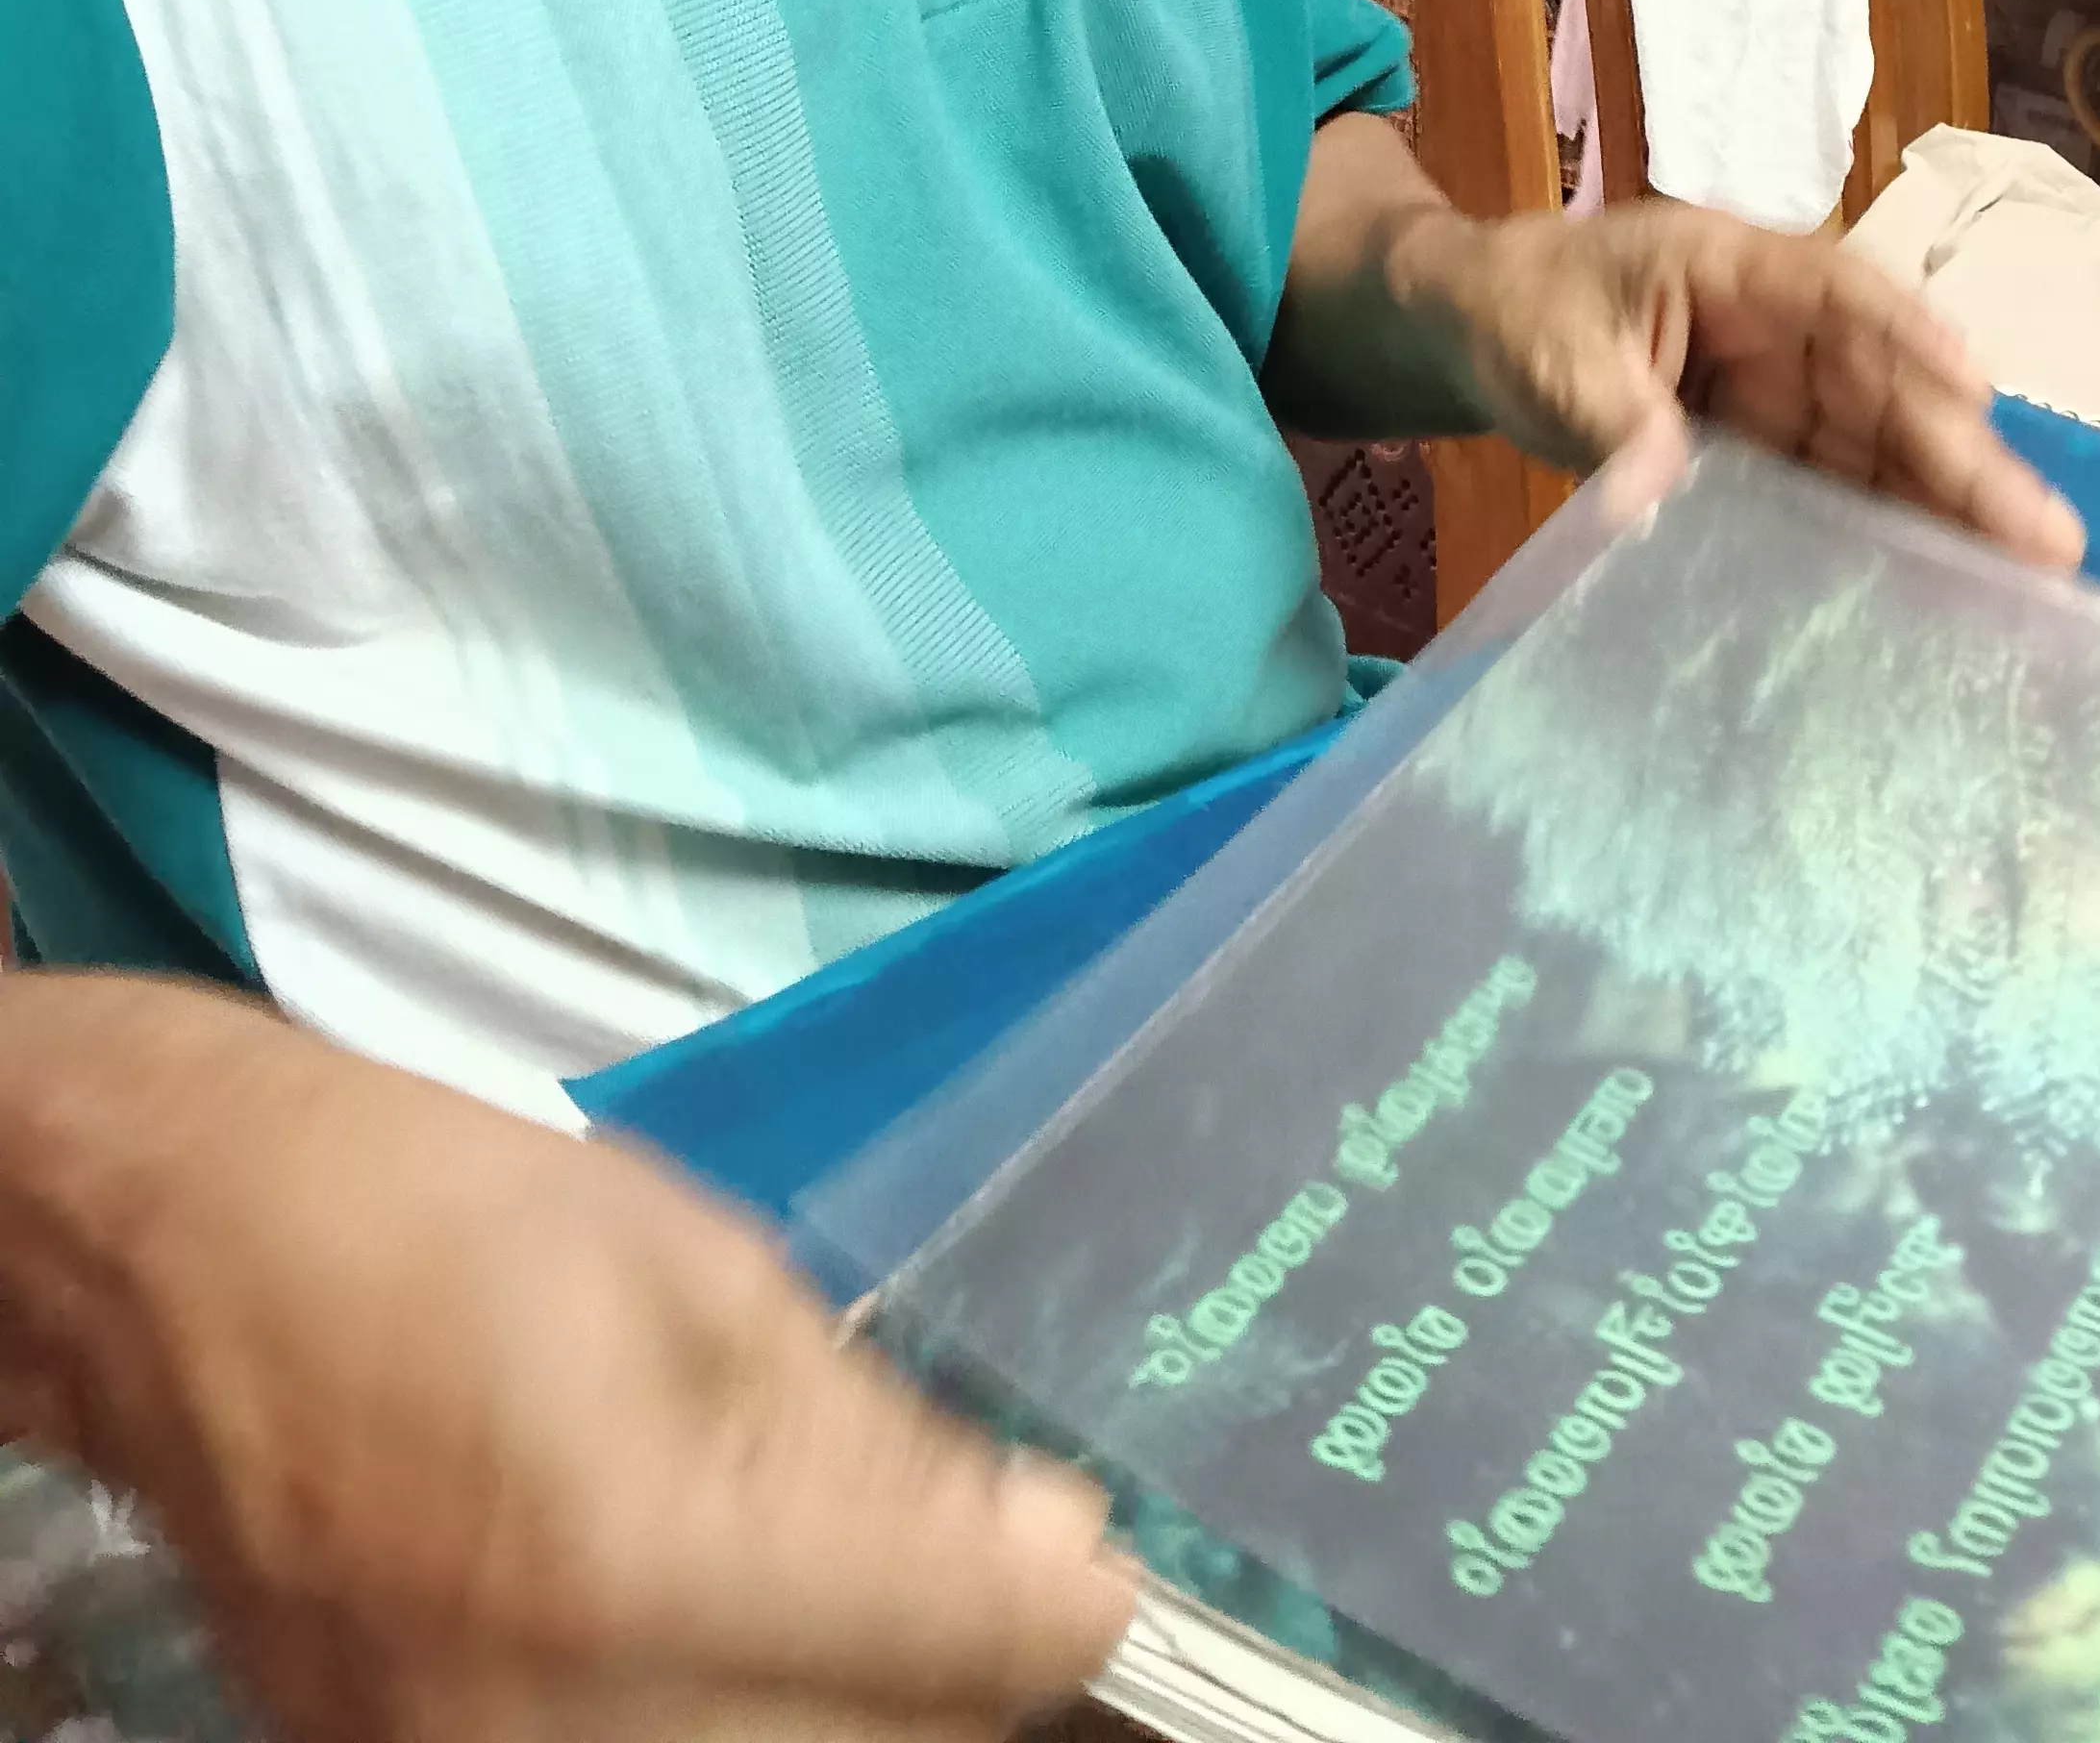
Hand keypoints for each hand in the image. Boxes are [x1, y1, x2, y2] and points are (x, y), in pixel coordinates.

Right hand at [0, 978, 1131, 1742]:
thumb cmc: (451, 1222)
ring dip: (856, 1701)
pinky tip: (728, 1636)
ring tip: (834, 1587)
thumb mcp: (702, 1273)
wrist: (193, 1279)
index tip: (1091, 1559)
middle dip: (959, 1665)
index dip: (1062, 1603)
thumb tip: (1053, 1551)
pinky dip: (742, 1722)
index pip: (960, 1652)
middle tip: (964, 1560)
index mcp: (646, 1549)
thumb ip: (880, 1439)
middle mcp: (569, 1720)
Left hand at [1386, 195, 2083, 569]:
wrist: (1464, 326)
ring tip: (2032, 574)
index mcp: (1726, 266)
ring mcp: (1772, 386)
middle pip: (1880, 385)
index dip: (1909, 342)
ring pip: (1873, 443)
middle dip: (1962, 458)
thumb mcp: (1548, 357)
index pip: (1837, 296)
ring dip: (1947, 504)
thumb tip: (1659, 495)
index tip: (1975, 392)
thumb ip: (1611, 422)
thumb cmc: (1510, 312)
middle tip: (2047, 537)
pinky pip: (1832, 485)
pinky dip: (1884, 529)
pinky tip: (1942, 584)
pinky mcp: (1760, 444)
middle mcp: (1772, 324)